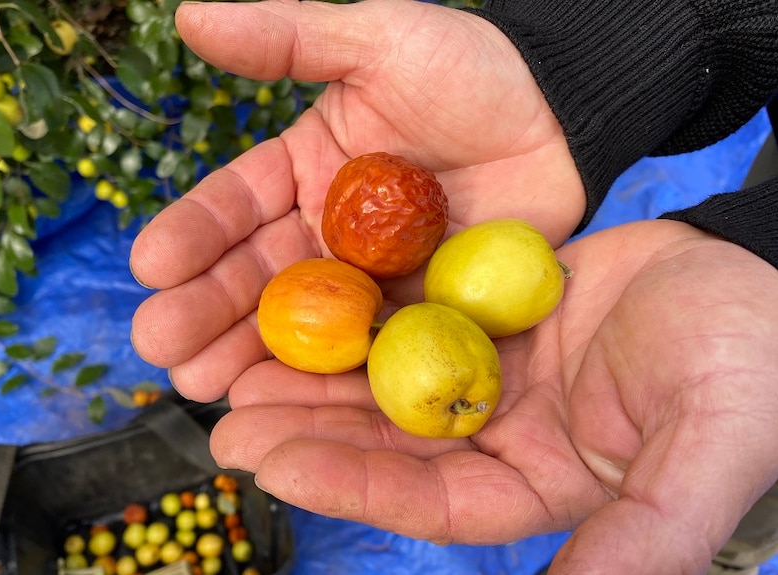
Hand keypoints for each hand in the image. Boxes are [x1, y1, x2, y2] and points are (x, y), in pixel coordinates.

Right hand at [130, 0, 583, 388]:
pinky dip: (325, 379)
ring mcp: (368, 282)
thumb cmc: (472, 72)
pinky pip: (364, 351)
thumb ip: (288, 36)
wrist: (562, 120)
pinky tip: (284, 403)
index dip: (191, 234)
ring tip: (200, 387)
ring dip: (246, 356)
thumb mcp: (378, 38)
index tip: (149, 266)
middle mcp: (325, 232)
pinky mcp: (414, 316)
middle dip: (203, 311)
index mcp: (303, 171)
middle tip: (161, 348)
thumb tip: (190, 15)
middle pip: (253, 277)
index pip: (234, 205)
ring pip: (299, 325)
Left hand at [207, 220, 777, 573]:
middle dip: (310, 433)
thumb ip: (641, 536)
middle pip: (392, 442)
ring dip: (319, 376)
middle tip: (228, 421)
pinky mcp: (490, 314)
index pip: (432, 499)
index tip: (276, 465)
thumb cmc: (753, 368)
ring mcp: (493, 372)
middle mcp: (504, 435)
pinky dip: (363, 311)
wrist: (763, 281)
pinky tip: (310, 300)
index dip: (354, 483)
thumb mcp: (705, 451)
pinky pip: (414, 312)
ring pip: (389, 379)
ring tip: (241, 368)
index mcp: (541, 484)